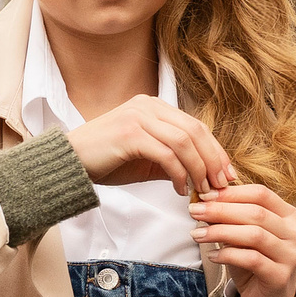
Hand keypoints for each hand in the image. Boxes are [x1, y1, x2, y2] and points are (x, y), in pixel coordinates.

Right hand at [61, 96, 234, 196]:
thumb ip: (171, 160)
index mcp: (153, 106)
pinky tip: (180, 189)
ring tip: (202, 190)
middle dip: (213, 160)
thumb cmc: (106, 161)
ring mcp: (139, 117)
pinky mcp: (130, 134)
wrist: (69, 163)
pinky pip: (166, 154)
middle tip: (221, 185)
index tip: (226, 174)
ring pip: (184, 142)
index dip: (216, 150)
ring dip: (198, 169)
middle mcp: (148, 106)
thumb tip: (203, 176)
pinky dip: (179, 174)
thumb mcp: (145, 158)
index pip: (195, 125)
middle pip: (195, 130)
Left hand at [193, 184, 295, 296]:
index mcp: (288, 216)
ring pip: (254, 235)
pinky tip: (212, 255)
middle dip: (221, 210)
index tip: (205, 195)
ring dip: (220, 231)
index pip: (261, 194)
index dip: (231, 193)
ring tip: (197, 234)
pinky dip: (228, 254)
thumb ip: (229, 218)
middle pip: (256, 213)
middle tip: (195, 211)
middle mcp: (295, 233)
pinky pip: (251, 259)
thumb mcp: (241, 237)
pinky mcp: (280, 276)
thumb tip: (204, 201)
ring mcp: (290, 255)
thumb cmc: (253, 265)